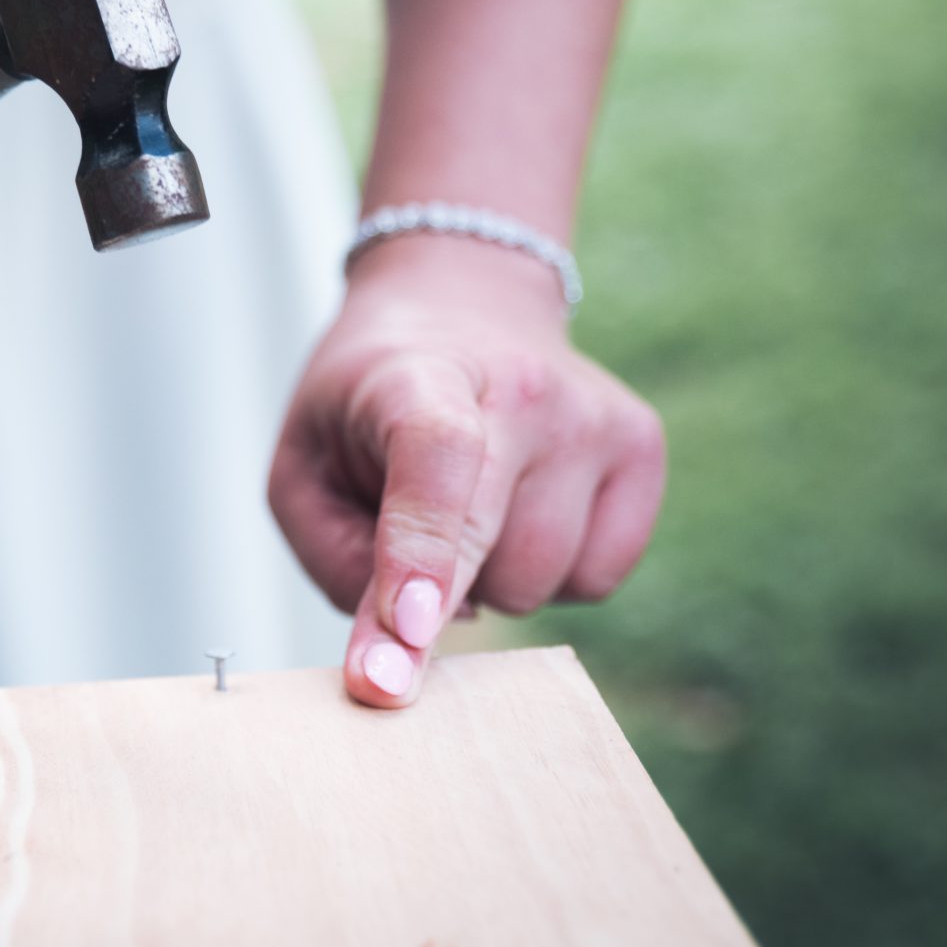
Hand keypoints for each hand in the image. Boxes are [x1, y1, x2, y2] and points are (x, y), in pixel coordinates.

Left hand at [268, 234, 665, 707]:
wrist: (460, 304)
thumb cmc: (369, 405)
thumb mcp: (304, 467)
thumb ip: (332, 557)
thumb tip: (408, 642)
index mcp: (419, 375)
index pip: (436, 459)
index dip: (423, 553)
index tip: (408, 632)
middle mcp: (525, 387)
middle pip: (492, 550)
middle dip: (435, 585)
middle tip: (403, 524)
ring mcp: (595, 415)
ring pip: (543, 583)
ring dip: (491, 577)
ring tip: (469, 503)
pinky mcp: (642, 446)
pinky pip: (596, 581)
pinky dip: (549, 573)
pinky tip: (520, 511)